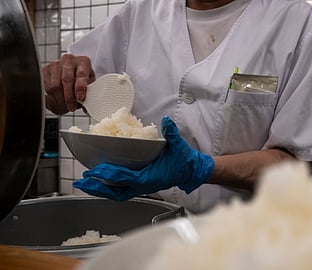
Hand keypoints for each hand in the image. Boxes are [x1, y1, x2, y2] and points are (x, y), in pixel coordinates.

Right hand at [42, 54, 95, 113]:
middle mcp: (69, 60)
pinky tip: (59, 100)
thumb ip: (89, 91)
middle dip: (69, 97)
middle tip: (72, 107)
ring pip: (55, 85)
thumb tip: (87, 103)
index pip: (81, 74)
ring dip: (61, 99)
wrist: (73, 71)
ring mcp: (56, 64)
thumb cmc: (83, 78)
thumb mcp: (90, 83)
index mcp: (83, 61)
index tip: (80, 98)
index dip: (80, 88)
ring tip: (66, 105)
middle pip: (66, 80)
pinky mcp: (45, 69)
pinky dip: (53, 97)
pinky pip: (47, 86)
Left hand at [73, 116, 214, 200]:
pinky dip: (108, 187)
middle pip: (115, 191)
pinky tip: (99, 181)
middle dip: (97, 187)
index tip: (95, 170)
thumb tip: (166, 121)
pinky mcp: (140, 185)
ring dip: (99, 189)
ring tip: (85, 183)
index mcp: (150, 178)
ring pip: (116, 193)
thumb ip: (172, 133)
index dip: (109, 175)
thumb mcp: (179, 146)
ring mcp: (141, 187)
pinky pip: (120, 190)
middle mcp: (143, 185)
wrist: (191, 171)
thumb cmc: (185, 161)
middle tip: (81, 181)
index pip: (125, 178)